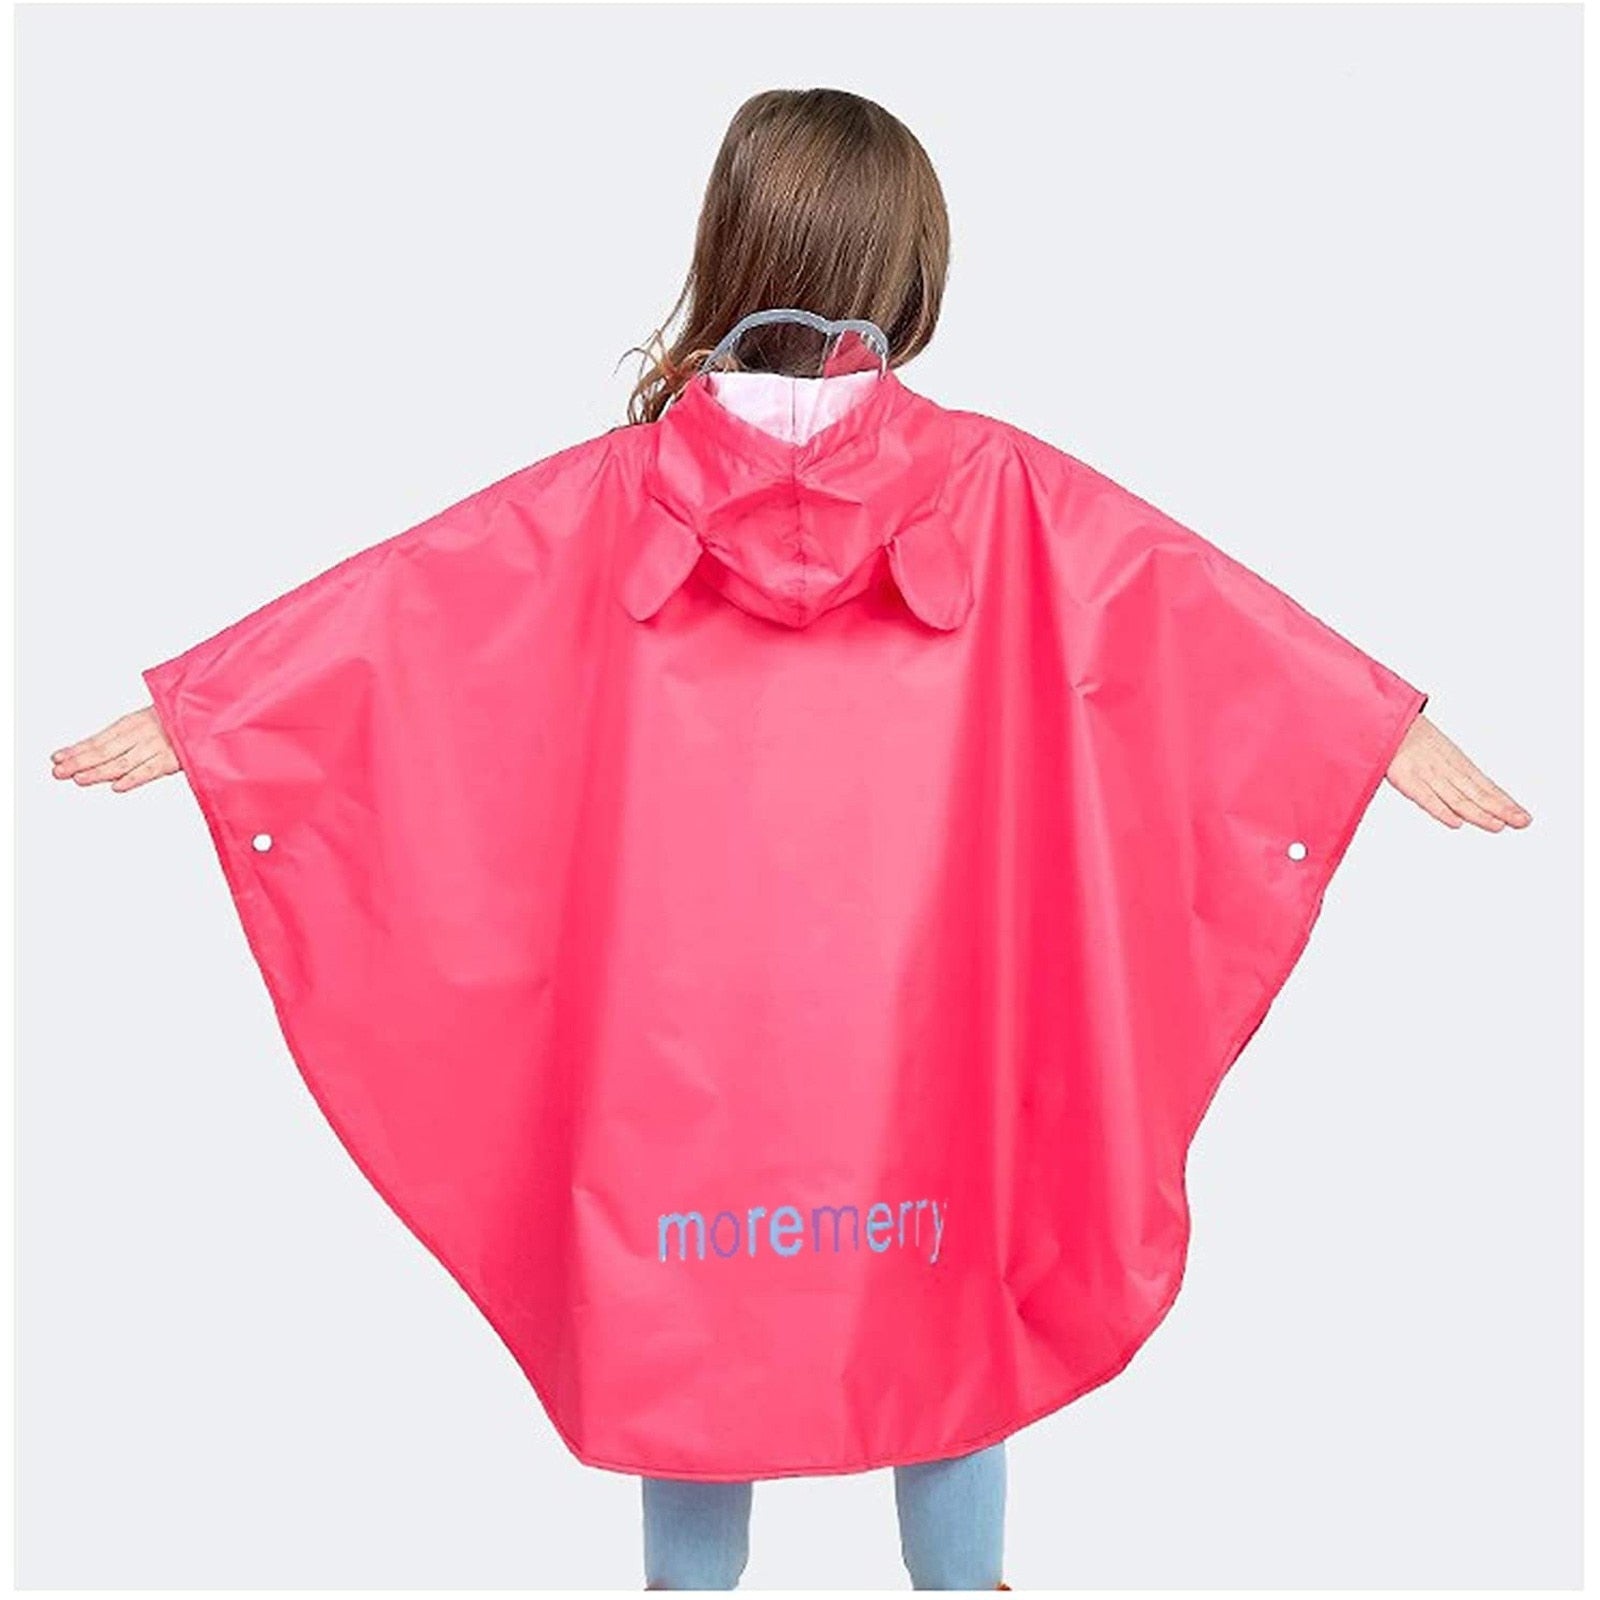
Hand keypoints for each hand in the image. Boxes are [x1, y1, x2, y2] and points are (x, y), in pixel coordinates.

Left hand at [51, 704, 179, 791]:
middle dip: (79, 761)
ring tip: (79, 779)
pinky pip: (154, 769)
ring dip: (99, 772)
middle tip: (58, 772)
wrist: (218, 709)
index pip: (101, 737)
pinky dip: (135, 778)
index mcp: (137, 720)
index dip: (78, 748)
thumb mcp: (157, 719)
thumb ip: (136, 734)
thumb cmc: (188, 716)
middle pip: (106, 749)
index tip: (58, 756)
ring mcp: (160, 744)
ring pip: (124, 761)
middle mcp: (145, 731)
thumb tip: (109, 754)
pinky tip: (118, 786)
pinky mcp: (179, 756)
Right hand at [1386, 712, 1529, 830]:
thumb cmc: (1410, 734)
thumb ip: (1453, 771)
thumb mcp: (1439, 750)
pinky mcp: (1405, 778)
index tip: (1522, 816)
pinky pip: (1424, 797)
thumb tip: (1472, 792)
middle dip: (1501, 809)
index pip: (1486, 785)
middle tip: (1522, 822)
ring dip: (1478, 813)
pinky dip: (1440, 810)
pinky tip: (1455, 822)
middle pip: (1477, 793)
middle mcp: (1447, 768)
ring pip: (1456, 797)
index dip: (1504, 802)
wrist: (1387, 716)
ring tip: (1497, 826)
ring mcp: (1427, 773)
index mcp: (1457, 761)